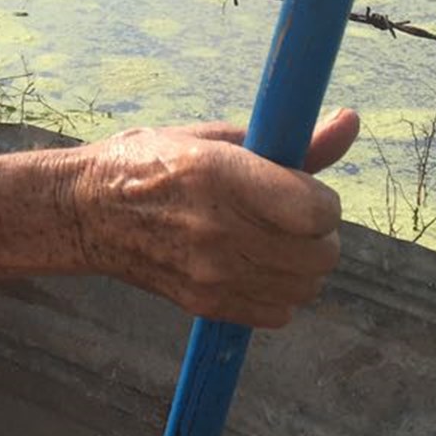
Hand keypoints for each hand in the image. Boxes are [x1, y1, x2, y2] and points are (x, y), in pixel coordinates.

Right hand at [82, 109, 358, 328]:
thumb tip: (349, 122)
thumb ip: (289, 143)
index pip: (317, 211)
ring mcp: (211, 273)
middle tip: (289, 218)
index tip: (303, 192)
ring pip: (306, 287)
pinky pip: (280, 313)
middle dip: (317, 235)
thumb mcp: (214, 139)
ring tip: (269, 243)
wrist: (85, 212)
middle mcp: (218, 229)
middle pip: (320, 254)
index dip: (322, 202)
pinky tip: (251, 268)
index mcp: (220, 175)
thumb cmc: (149, 164)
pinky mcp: (205, 303)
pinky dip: (277, 294)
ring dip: (301, 267)